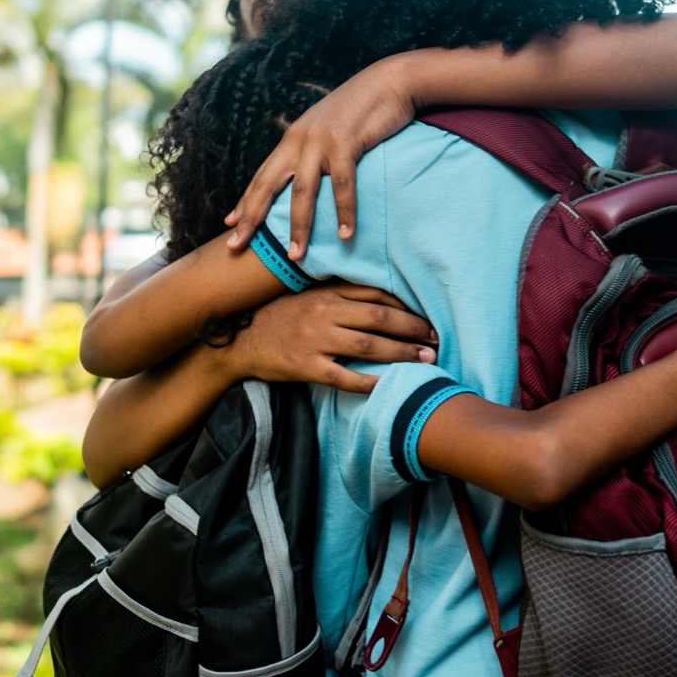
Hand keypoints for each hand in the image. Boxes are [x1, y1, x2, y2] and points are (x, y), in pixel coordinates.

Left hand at [223, 59, 415, 259]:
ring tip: (294, 256)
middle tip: (237, 246)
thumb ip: (316, 151)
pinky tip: (345, 234)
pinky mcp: (346, 141)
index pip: (262, 175)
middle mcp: (300, 140)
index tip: (229, 224)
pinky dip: (344, 211)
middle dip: (252, 217)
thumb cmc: (361, 110)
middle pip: (268, 185)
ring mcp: (321, 140)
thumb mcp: (329, 130)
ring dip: (299, 226)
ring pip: (303, 190)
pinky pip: (342, 183)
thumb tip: (313, 178)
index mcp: (293, 139)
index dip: (245, 201)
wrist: (388, 81)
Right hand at [223, 282, 437, 393]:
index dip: (407, 307)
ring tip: (425, 360)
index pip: (376, 294)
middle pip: (379, 318)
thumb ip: (342, 294)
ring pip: (368, 346)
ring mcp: (314, 339)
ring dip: (401, 353)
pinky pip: (343, 376)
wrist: (240, 340)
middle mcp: (324, 311)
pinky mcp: (304, 365)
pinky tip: (388, 385)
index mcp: (327, 291)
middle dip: (413, 329)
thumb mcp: (309, 295)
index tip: (428, 318)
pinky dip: (368, 381)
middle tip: (436, 340)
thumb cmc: (280, 316)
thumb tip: (386, 299)